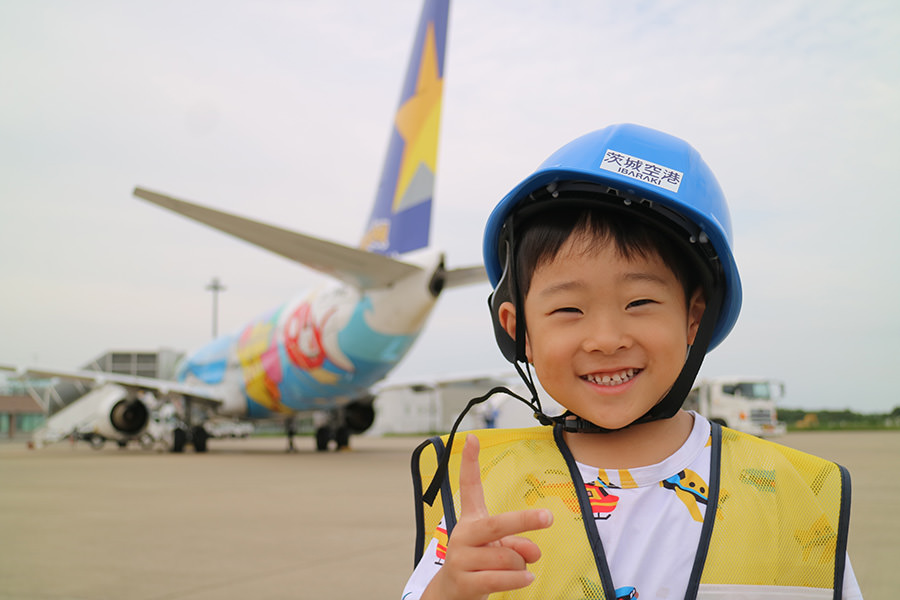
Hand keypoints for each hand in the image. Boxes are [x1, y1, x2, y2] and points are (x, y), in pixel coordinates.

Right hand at [422, 434, 553, 599]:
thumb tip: (533, 551)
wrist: (451, 596)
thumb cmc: (479, 565)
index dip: (468, 462)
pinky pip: (500, 578)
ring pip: (506, 557)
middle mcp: (462, 535)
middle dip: (524, 520)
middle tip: (548, 517)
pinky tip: (527, 578)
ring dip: (520, 566)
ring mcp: (460, 559)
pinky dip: (518, 579)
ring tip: (519, 571)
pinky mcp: (464, 581)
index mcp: (470, 520)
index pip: (468, 487)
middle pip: (496, 524)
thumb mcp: (500, 550)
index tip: (471, 438)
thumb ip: (517, 543)